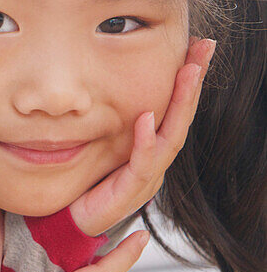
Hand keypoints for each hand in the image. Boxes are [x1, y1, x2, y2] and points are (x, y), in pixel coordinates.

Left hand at [69, 37, 216, 237]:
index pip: (173, 108)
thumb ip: (109, 120)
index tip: (195, 47)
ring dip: (180, 102)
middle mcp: (154, 162)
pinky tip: (146, 118)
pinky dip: (145, 140)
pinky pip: (142, 163)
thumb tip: (102, 80)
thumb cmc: (83, 184)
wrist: (66, 225)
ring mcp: (145, 178)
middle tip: (204, 48)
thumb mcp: (98, 144)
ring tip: (187, 71)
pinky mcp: (128, 193)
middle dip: (193, 81)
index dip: (186, 79)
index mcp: (150, 149)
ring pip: (171, 136)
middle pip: (180, 117)